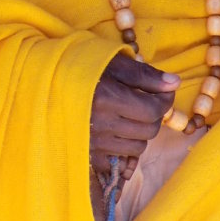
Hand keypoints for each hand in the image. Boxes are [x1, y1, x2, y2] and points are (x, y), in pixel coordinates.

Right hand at [90, 53, 179, 180]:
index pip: (153, 110)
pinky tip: (115, 128)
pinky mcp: (88, 155)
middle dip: (153, 114)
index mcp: (107, 98)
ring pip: (138, 147)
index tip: (163, 90)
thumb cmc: (79, 66)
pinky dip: (124, 145)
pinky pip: (120, 158)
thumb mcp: (112, 62)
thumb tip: (175, 83)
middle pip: (148, 130)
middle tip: (145, 99)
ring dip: (140, 131)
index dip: (165, 100)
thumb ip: (144, 75)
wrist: (44, 82)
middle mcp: (101, 124)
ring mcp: (94, 143)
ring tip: (127, 113)